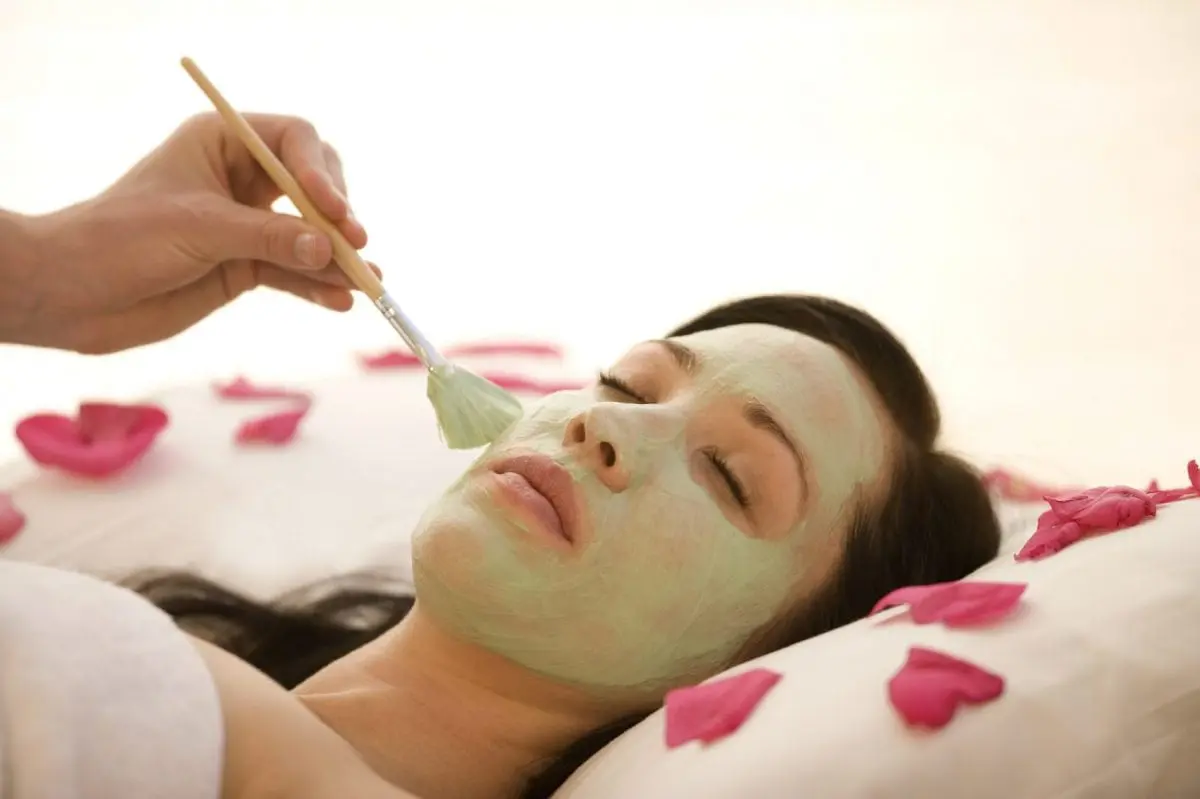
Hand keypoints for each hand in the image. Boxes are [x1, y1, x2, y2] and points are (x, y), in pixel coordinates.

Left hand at [17, 112, 377, 353]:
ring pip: (309, 235)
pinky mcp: (245, 266)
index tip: (334, 209)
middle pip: (313, 187)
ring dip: (337, 258)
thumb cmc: (121, 239)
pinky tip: (340, 300)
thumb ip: (268, 237)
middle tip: (355, 243)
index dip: (321, 172)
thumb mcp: (199, 229)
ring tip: (365, 281)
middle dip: (337, 216)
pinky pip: (294, 272)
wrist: (73, 294)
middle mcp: (240, 180)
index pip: (293, 142)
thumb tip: (331, 247)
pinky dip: (317, 286)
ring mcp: (246, 225)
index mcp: (223, 143)